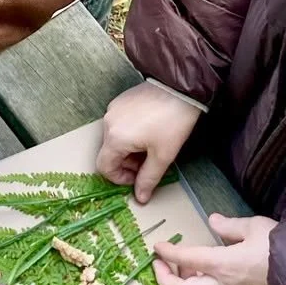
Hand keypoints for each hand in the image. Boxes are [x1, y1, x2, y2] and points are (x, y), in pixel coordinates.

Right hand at [97, 82, 200, 203]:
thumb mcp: (163, 156)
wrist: (181, 88)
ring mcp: (114, 109)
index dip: (119, 178)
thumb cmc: (173, 120)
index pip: (104, 168)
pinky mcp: (121, 101)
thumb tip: (141, 196)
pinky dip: (130, 133)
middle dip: (127, 163)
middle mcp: (109, 122)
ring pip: (115, 138)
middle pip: (110, 153)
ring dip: (129, 148)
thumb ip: (148, 179)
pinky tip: (149, 130)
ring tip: (151, 145)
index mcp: (115, 138)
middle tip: (148, 162)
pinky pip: (119, 123)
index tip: (137, 177)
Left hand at [152, 212, 274, 284]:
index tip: (157, 246)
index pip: (186, 259)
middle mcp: (224, 284)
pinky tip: (203, 272)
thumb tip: (213, 221)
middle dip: (165, 280)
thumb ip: (230, 226)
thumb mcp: (255, 226)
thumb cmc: (281, 247)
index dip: (168, 253)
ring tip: (182, 266)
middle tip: (159, 264)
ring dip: (183, 284)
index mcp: (223, 264)